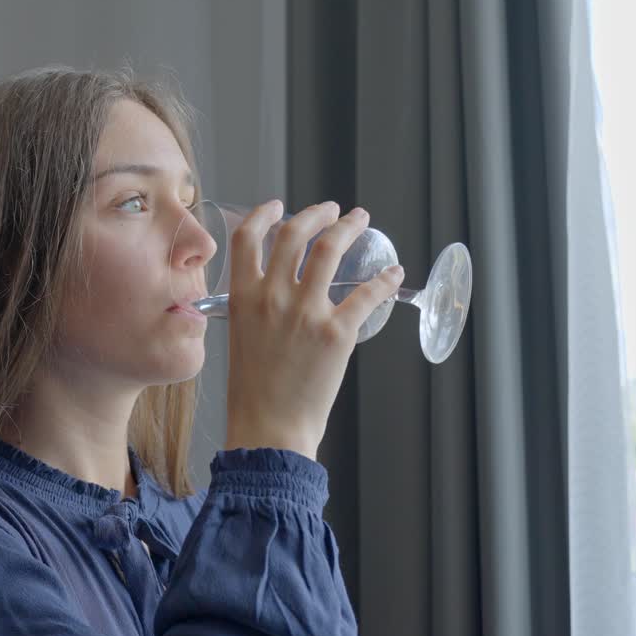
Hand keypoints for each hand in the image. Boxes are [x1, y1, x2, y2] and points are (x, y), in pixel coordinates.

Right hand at [224, 199, 404, 459]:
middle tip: (332, 210)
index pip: (247, 239)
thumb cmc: (253, 392)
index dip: (264, 215)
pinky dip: (384, 279)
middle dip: (317, 214)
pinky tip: (393, 273)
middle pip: (294, 233)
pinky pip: (367, 294)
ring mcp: (305, 312)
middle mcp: (272, 297)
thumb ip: (255, 309)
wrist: (269, 428)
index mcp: (243, 298)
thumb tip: (278, 292)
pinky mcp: (337, 332)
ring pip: (330, 249)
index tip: (278, 207)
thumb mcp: (241, 338)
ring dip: (348, 227)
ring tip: (360, 220)